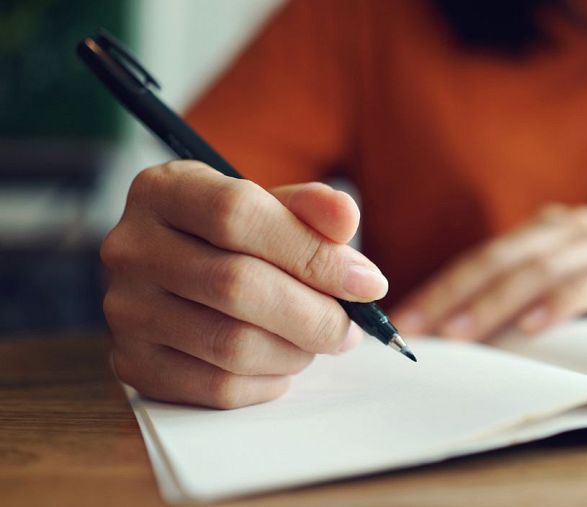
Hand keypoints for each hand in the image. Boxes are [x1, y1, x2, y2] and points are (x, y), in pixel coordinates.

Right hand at [102, 161, 387, 407]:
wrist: (179, 273)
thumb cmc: (234, 237)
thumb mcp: (269, 207)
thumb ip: (310, 209)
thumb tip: (346, 218)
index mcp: (162, 190)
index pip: (237, 215)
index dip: (312, 253)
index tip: (367, 283)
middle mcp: (130, 247)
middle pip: (237, 286)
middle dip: (314, 315)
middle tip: (350, 327)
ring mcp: (124, 310)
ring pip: (231, 344)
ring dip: (295, 351)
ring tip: (317, 341)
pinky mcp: (131, 363)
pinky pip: (215, 387)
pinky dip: (267, 382)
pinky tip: (284, 363)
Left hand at [392, 205, 586, 340]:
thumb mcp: (572, 274)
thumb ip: (531, 289)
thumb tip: (474, 326)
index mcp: (542, 230)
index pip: (480, 259)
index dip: (440, 288)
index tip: (404, 319)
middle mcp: (564, 228)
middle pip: (495, 261)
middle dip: (450, 295)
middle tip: (414, 327)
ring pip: (534, 272)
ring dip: (493, 304)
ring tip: (459, 334)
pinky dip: (558, 304)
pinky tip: (533, 328)